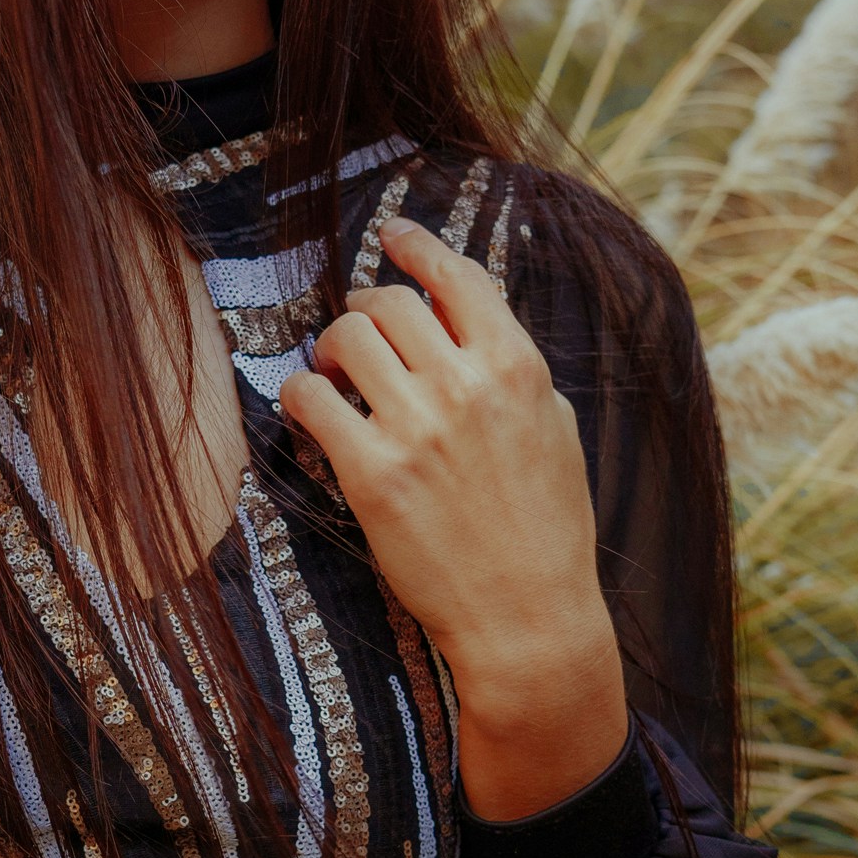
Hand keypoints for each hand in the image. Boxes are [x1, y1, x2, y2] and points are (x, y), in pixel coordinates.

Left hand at [280, 215, 626, 819]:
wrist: (529, 620)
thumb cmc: (548, 534)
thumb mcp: (557, 435)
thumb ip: (520, 377)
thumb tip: (475, 333)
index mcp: (519, 369)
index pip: (457, 278)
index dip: (416, 248)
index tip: (393, 237)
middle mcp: (467, 386)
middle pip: (389, 303)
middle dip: (363, 310)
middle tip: (356, 332)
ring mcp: (416, 428)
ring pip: (344, 338)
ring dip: (329, 348)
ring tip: (333, 374)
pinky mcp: (371, 474)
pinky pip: (310, 400)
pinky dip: (299, 396)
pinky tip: (307, 412)